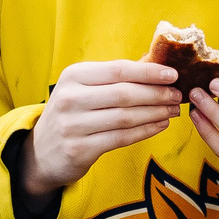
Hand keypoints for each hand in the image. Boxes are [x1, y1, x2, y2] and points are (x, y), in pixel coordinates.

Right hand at [23, 61, 183, 199]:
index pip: (118, 70)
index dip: (149, 72)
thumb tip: (155, 66)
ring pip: (125, 117)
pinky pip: (121, 138)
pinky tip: (160, 125)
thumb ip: (112, 78)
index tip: (173, 74)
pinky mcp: (80, 149)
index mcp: (73, 76)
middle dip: (157, 94)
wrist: (41, 152)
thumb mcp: (82, 88)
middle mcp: (70, 98)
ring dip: (155, 113)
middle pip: (124, 93)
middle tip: (177, 95)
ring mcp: (73, 125)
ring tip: (173, 111)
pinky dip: (145, 131)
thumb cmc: (72, 114)